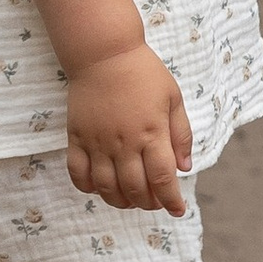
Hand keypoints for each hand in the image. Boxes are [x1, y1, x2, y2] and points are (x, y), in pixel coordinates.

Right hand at [64, 43, 193, 215]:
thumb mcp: (173, 98)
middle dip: (148, 203)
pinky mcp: (77, 137)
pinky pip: (78, 173)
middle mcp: (125, 142)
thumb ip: (181, 134)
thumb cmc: (144, 72)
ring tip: (129, 200)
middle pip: (136, 189)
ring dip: (120, 201)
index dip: (171, 200)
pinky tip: (99, 188)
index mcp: (152, 132)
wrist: (104, 52)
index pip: (162, 179)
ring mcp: (98, 141)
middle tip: (154, 202)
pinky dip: (88, 188)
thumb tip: (185, 167)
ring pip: (107, 187)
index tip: (177, 210)